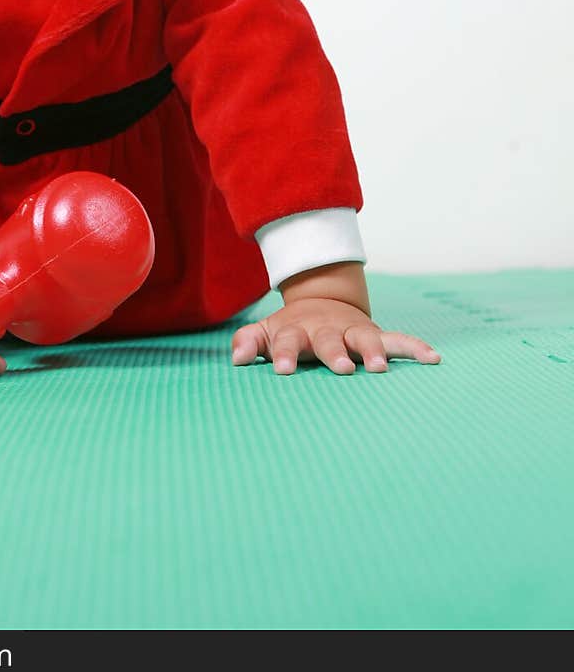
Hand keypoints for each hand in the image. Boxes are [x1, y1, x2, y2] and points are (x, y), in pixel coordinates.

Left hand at [231, 297, 440, 374]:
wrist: (321, 302)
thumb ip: (248, 342)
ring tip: (380, 368)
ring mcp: (353, 330)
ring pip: (365, 338)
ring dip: (374, 351)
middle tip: (342, 369)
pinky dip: (415, 348)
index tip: (282, 370)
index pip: (287, 341)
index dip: (284, 354)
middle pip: (330, 340)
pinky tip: (433, 359)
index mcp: (296, 331)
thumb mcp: (265, 332)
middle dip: (335, 353)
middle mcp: (327, 329)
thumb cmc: (290, 330)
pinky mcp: (376, 334)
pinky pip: (399, 340)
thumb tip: (237, 358)